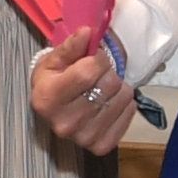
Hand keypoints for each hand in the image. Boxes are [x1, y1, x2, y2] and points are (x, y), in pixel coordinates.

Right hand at [28, 32, 136, 155]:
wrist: (52, 109)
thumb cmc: (53, 80)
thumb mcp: (54, 60)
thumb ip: (72, 46)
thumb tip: (88, 32)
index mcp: (48, 99)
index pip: (89, 71)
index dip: (99, 58)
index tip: (95, 57)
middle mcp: (64, 123)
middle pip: (108, 84)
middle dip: (108, 72)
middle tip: (98, 75)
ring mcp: (84, 138)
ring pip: (123, 97)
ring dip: (118, 87)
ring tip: (103, 88)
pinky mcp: (101, 145)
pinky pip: (129, 113)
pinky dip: (125, 104)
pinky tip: (109, 102)